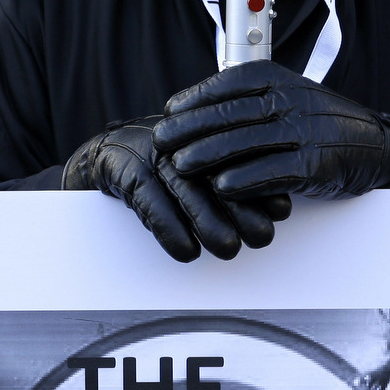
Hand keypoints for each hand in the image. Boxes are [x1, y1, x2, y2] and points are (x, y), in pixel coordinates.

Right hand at [62, 117, 290, 261]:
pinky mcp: (128, 170)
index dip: (262, 187)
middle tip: (261, 238)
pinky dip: (170, 229)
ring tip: (228, 249)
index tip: (282, 213)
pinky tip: (186, 252)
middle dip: (242, 209)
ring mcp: (155, 155)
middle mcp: (184, 143)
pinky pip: (150, 202)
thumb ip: (236, 181)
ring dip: (208, 223)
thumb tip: (281, 207)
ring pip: (186, 190)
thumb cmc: (164, 166)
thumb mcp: (200, 168)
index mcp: (205, 137)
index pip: (240, 160)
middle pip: (216, 174)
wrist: (107, 151)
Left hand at [152, 62, 389, 199]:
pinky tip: (221, 188)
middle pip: (233, 113)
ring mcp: (306, 131)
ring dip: (209, 154)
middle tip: (161, 139)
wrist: (377, 148)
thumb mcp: (290, 98)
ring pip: (247, 142)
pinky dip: (245, 180)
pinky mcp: (316, 164)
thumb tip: (196, 108)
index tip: (169, 109)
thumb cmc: (323, 126)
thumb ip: (251, 99)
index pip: (232, 82)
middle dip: (191, 127)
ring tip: (179, 165)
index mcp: (282, 79)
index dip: (196, 97)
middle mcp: (293, 100)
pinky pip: (273, 171)